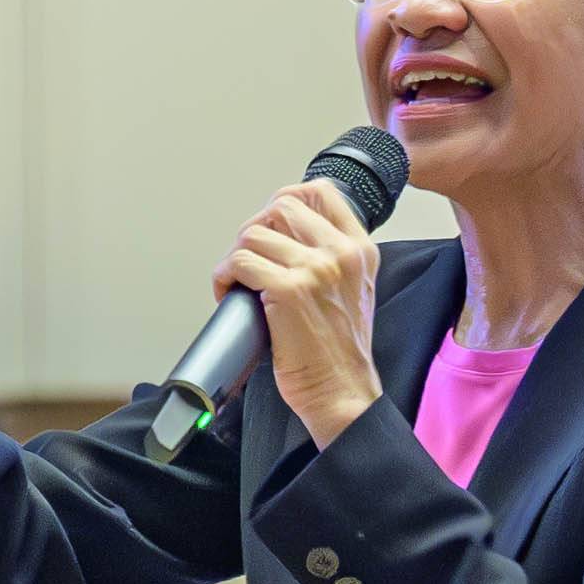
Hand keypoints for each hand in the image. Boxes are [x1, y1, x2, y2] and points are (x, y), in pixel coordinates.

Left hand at [231, 181, 385, 443]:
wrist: (342, 391)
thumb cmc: (339, 351)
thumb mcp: (351, 291)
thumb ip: (330, 259)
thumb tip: (282, 239)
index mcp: (359, 249)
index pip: (322, 192)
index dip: (285, 200)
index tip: (269, 225)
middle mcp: (341, 252)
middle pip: (281, 206)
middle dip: (253, 229)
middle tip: (246, 258)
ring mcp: (315, 268)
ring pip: (253, 235)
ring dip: (234, 257)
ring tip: (237, 283)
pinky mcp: (289, 290)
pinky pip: (240, 262)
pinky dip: (224, 276)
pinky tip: (228, 294)